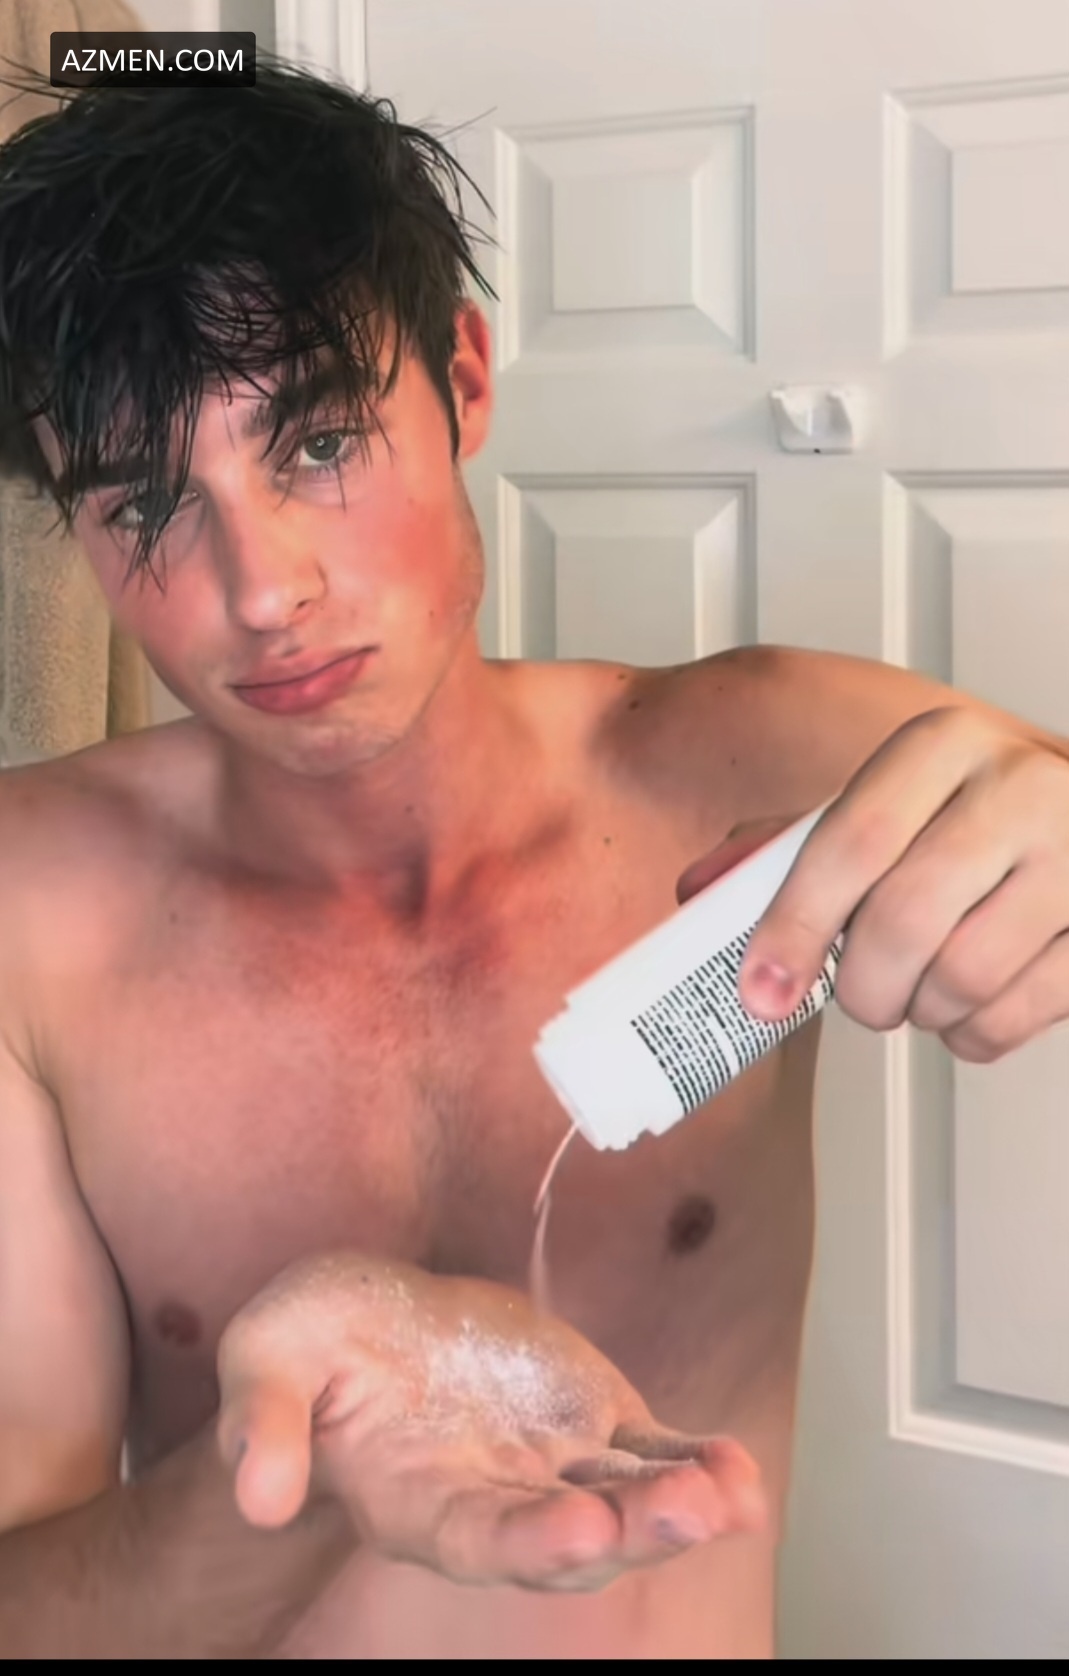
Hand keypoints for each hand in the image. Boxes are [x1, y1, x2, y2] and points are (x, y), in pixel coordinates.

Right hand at [216, 1254, 764, 1590]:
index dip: (530, 1539)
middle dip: (632, 1532)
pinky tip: (738, 1474)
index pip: (481, 1539)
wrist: (369, 1316)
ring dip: (680, 1504)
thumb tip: (261, 1494)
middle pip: (573, 1538)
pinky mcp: (590, 1423)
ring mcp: (551, 1465)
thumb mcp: (267, 1355)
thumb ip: (264, 1422)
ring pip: (625, 1500)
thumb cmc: (314, 1341)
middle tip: (688, 1513)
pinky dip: (696, 1465)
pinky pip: (652, 1455)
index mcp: (417, 1503)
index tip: (578, 1528)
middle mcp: (495, 1502)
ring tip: (729, 1493)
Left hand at [679, 707, 1068, 1061]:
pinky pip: (1012, 1015)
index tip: (761, 991)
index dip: (794, 926)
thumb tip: (699, 890)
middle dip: (861, 987)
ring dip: (921, 1011)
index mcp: (942, 745)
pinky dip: (973, 1034)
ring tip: (923, 990)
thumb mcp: (885, 808)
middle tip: (860, 997)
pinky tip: (973, 1004)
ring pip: (960, 976)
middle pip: (902, 920)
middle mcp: (1018, 785)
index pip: (851, 842)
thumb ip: (791, 846)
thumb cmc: (972, 822)